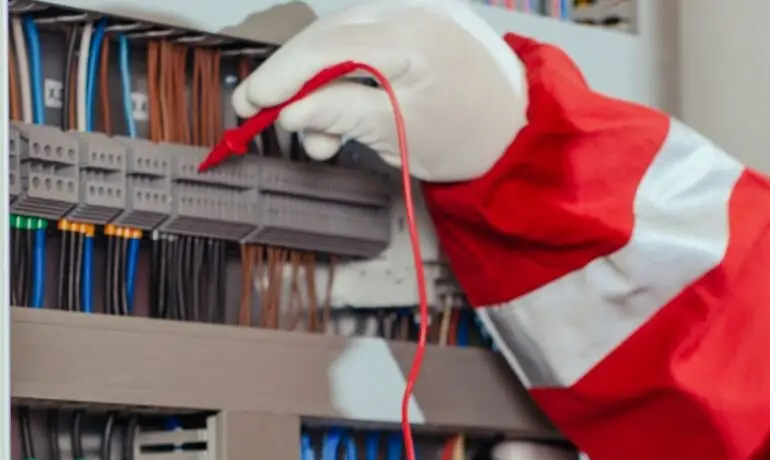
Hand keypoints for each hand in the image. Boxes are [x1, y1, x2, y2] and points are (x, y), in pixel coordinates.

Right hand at [230, 0, 525, 179]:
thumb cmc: (470, 135)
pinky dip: (336, 73)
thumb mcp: (400, 136)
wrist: (518, 126)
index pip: (333, 45)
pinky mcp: (411, 20)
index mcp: (419, 38)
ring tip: (315, 137)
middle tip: (256, 111)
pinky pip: (359, 39)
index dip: (285, 74)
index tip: (252, 101)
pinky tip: (331, 113)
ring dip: (313, 82)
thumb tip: (290, 113)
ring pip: (338, 37)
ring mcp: (414, 11)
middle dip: (290, 76)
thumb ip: (342, 116)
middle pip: (329, 34)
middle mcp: (415, 12)